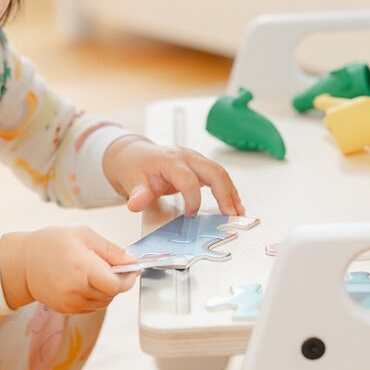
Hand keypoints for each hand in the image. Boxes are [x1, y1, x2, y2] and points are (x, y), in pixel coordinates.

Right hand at [0, 227, 138, 314]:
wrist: (22, 263)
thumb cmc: (52, 243)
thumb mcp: (83, 234)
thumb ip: (110, 249)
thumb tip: (131, 260)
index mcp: (82, 267)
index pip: (116, 284)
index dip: (127, 278)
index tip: (130, 269)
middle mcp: (76, 289)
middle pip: (111, 294)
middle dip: (117, 281)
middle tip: (112, 267)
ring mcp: (70, 303)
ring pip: (103, 302)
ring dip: (106, 290)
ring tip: (95, 273)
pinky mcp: (66, 310)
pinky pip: (91, 307)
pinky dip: (95, 297)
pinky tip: (85, 282)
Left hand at [103, 136, 244, 216]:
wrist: (134, 154)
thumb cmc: (134, 166)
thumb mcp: (131, 180)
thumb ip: (137, 193)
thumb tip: (136, 203)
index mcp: (170, 160)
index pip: (188, 179)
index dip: (192, 199)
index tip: (191, 215)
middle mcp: (186, 157)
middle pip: (213, 171)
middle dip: (225, 193)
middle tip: (232, 213)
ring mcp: (194, 160)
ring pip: (219, 172)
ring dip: (231, 192)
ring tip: (238, 211)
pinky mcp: (198, 166)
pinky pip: (217, 176)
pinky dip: (227, 189)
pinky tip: (233, 203)